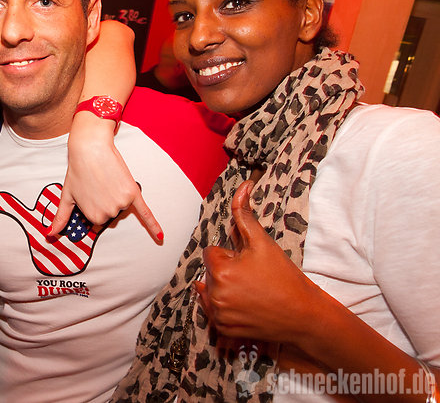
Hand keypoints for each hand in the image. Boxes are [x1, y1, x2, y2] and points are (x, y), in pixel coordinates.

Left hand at [48, 113, 161, 240]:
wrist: (90, 147)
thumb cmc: (77, 170)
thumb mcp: (67, 195)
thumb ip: (61, 217)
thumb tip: (50, 235)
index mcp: (92, 217)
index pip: (98, 219)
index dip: (94, 204)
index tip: (90, 191)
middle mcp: (108, 213)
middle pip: (112, 214)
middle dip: (106, 201)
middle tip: (98, 183)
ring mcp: (121, 203)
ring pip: (123, 207)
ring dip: (117, 197)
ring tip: (106, 180)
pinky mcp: (132, 192)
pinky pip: (145, 213)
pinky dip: (154, 226)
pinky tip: (161, 238)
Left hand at [194, 180, 323, 343]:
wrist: (304, 315)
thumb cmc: (285, 278)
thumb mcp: (263, 242)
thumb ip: (245, 213)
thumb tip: (243, 186)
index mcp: (220, 270)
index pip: (212, 252)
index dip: (231, 254)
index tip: (249, 262)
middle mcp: (214, 294)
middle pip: (210, 272)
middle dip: (227, 271)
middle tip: (253, 277)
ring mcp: (218, 314)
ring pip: (211, 290)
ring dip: (224, 288)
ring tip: (250, 291)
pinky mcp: (223, 329)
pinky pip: (215, 311)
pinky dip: (227, 307)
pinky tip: (247, 305)